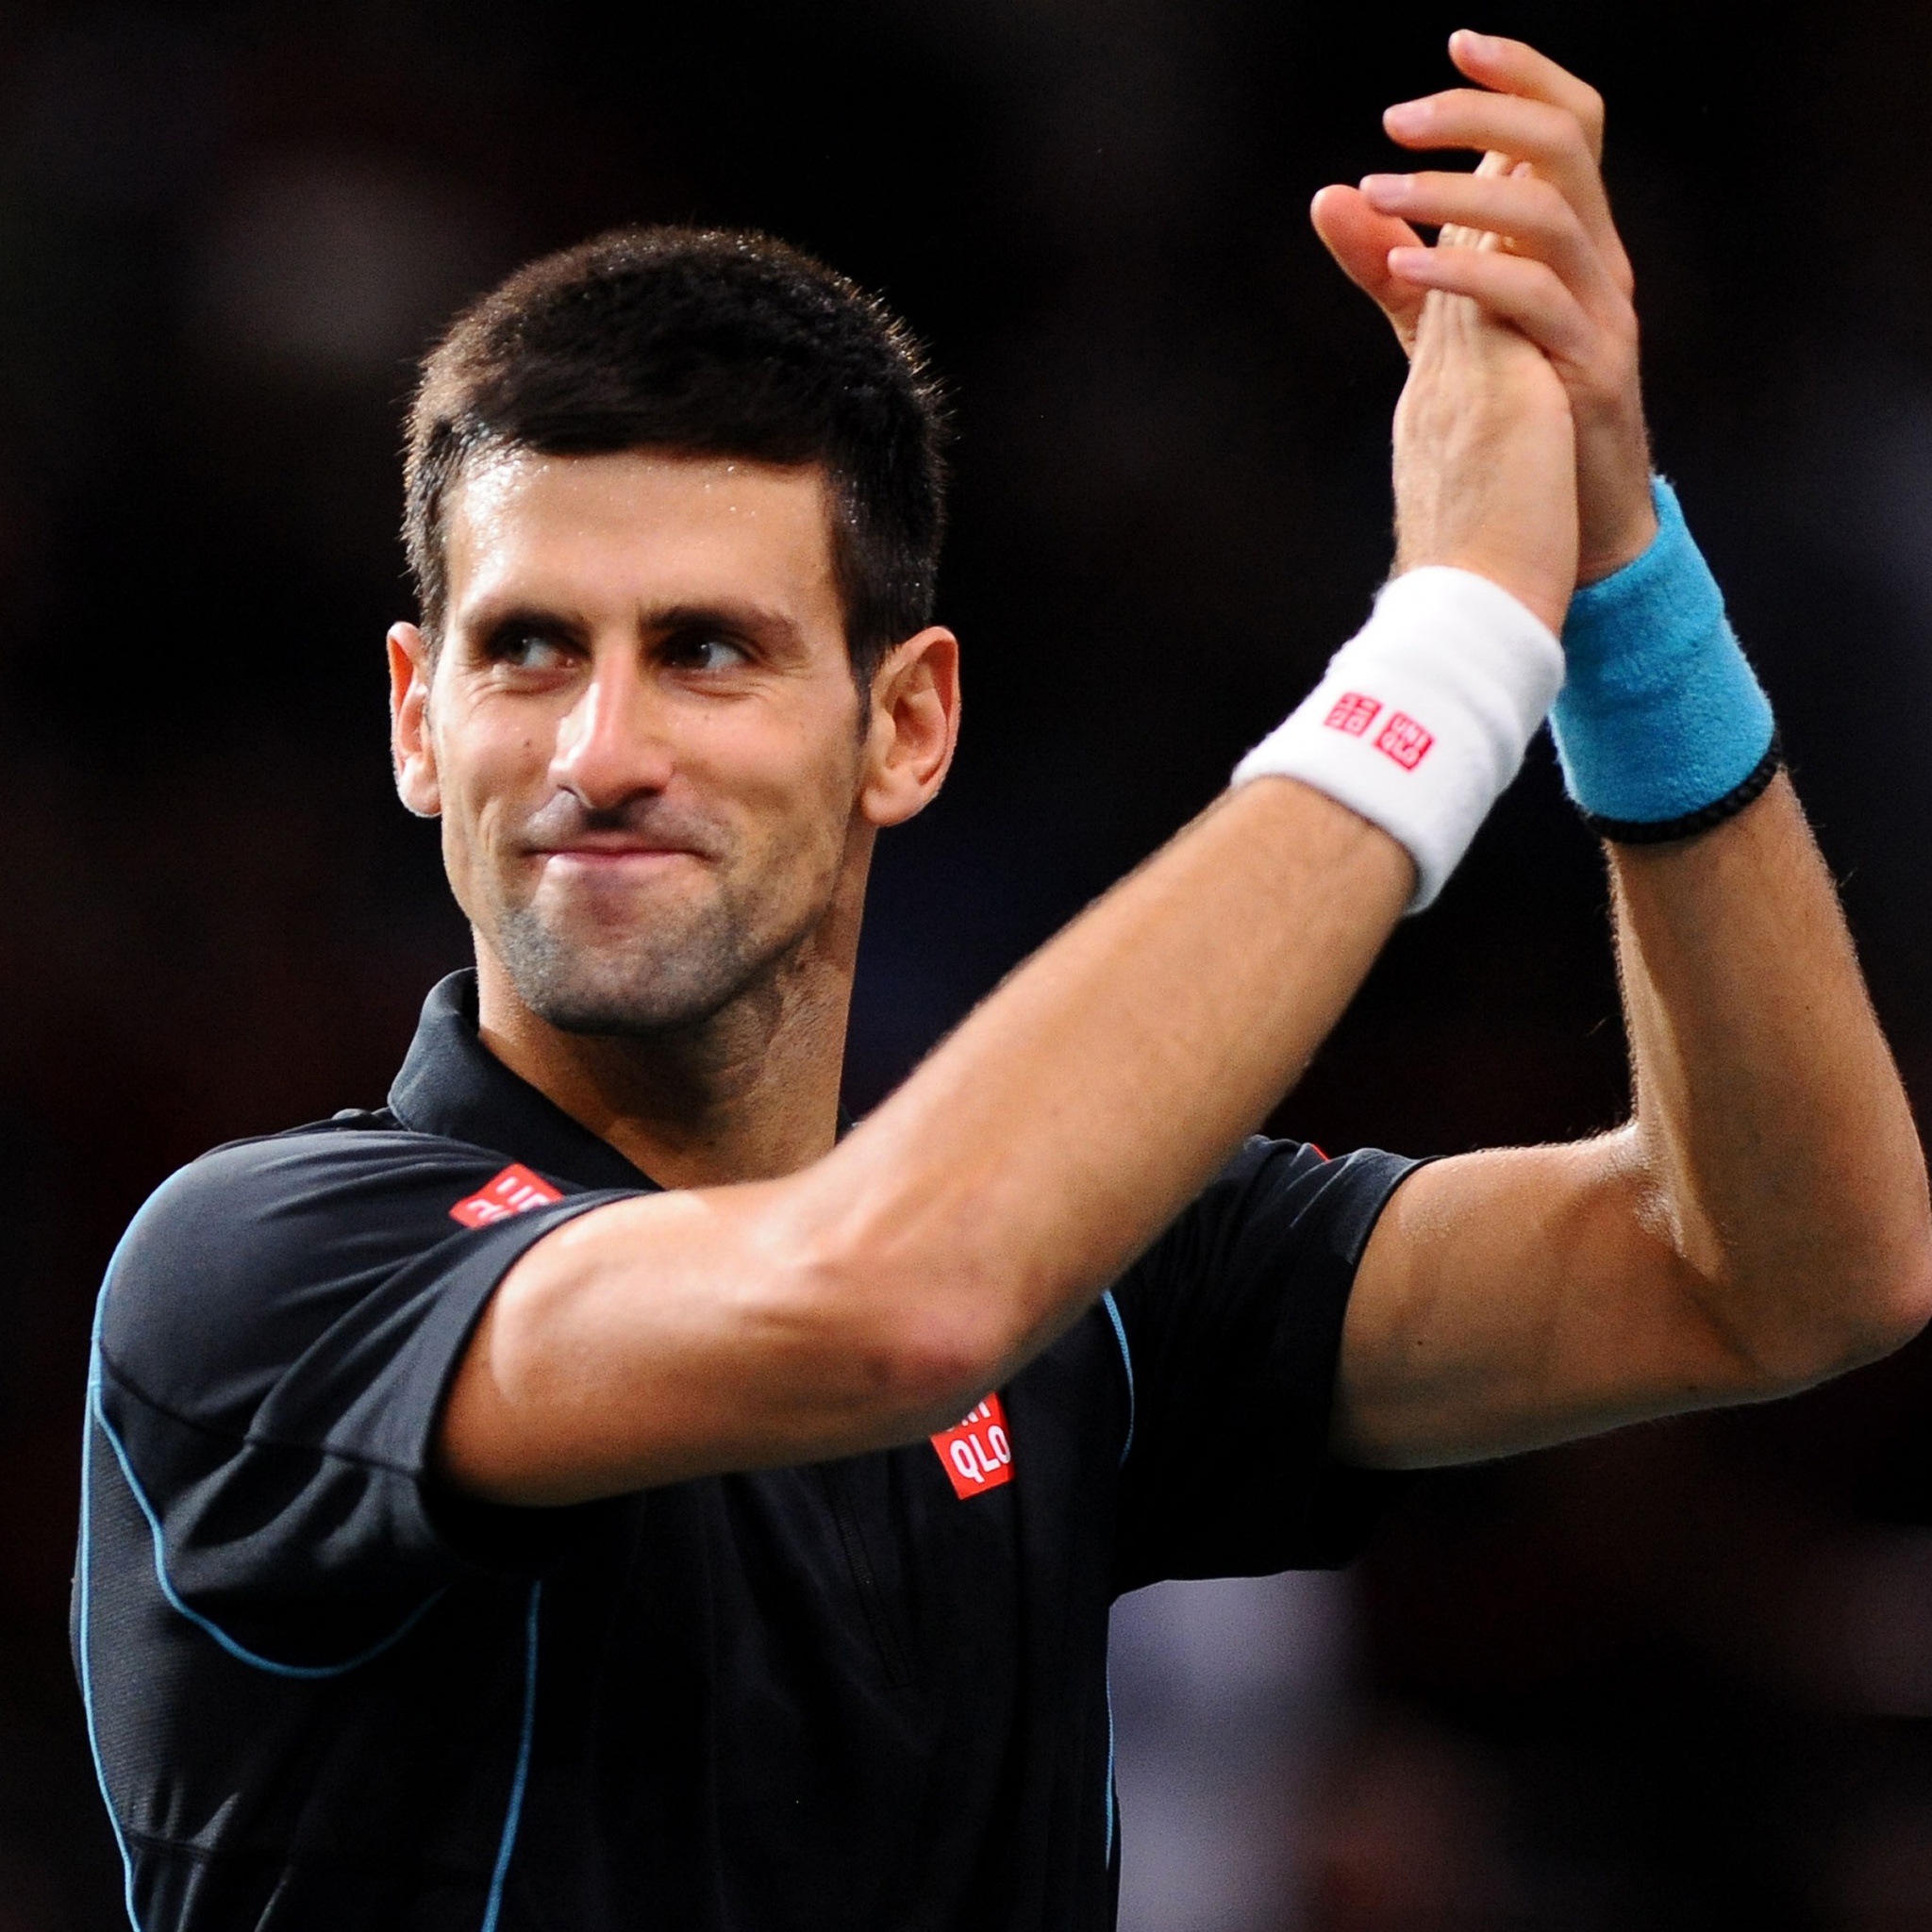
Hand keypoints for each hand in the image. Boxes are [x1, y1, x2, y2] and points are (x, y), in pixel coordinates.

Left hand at [1312, 30, 1656, 585]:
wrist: (1570, 525)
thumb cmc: (1515, 419)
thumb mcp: (1444, 329)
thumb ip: (1392, 262)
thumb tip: (1331, 194)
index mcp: (1571, 239)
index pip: (1568, 122)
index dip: (1521, 75)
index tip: (1455, 46)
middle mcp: (1598, 260)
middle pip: (1562, 144)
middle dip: (1479, 115)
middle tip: (1395, 122)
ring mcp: (1601, 313)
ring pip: (1548, 213)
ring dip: (1453, 193)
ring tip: (1377, 190)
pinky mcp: (1592, 370)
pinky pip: (1534, 301)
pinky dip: (1464, 277)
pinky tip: (1403, 274)